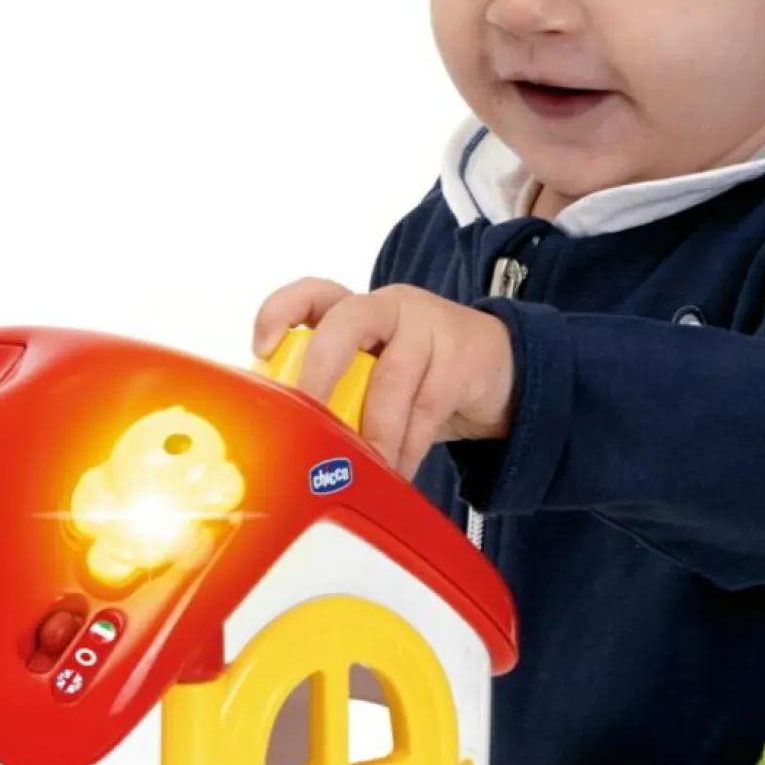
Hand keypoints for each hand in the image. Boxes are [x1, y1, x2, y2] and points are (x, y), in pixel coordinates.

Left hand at [251, 277, 517, 480]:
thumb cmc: (423, 378)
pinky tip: (398, 470)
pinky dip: (408, 446)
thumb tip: (287, 438)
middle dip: (321, 372)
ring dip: (375, 433)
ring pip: (391, 379)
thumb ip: (338, 391)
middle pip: (346, 322)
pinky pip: (427, 407)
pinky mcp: (462, 355)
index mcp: (358, 310)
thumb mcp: (376, 376)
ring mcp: (428, 326)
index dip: (281, 312)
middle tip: (309, 419)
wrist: (502, 373)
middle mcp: (389, 308)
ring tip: (365, 469)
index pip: (313, 294)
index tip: (262, 348)